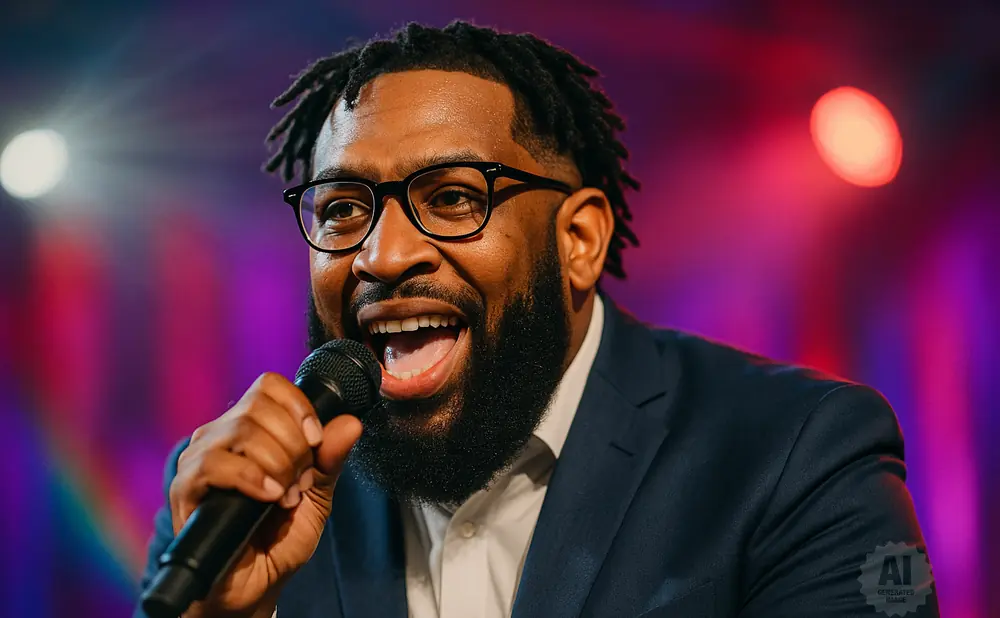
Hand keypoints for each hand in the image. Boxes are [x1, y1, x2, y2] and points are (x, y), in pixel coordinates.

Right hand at [168, 372, 362, 617]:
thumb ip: (330, 458)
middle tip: (298, 482)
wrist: (255, 585)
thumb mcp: (317, 494)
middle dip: (293, 445)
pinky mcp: (185, 488)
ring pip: (241, 429)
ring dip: (277, 463)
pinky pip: (215, 463)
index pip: (269, 386)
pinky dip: (252, 477)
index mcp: (251, 428)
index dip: (299, 407)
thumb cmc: (279, 537)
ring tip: (284, 497)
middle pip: (259, 406)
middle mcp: (220, 435)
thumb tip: (350, 423)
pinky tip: (270, 497)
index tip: (315, 441)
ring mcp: (199, 459)